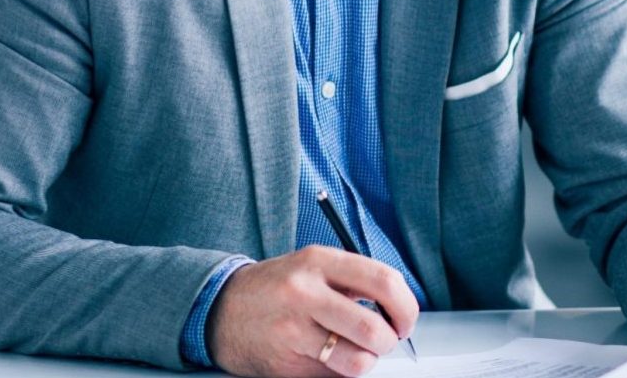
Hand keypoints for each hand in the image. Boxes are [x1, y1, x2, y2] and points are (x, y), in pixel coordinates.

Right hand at [206, 246, 419, 377]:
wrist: (220, 309)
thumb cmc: (276, 287)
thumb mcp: (312, 266)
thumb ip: (352, 281)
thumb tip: (398, 308)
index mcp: (319, 260)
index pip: (384, 282)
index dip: (406, 307)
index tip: (405, 320)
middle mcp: (305, 292)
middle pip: (374, 329)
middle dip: (388, 342)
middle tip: (383, 341)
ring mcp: (293, 330)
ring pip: (357, 361)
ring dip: (364, 361)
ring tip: (352, 351)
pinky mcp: (286, 363)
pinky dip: (338, 373)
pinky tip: (324, 358)